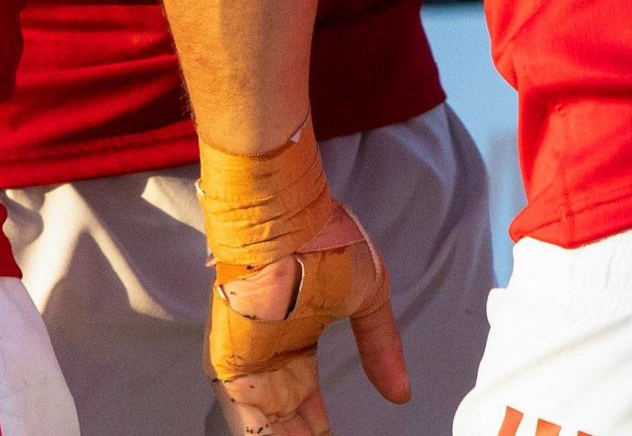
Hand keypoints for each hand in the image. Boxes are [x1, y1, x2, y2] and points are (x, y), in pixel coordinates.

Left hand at [204, 131, 409, 435]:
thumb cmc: (327, 241)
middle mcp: (270, 352)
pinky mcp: (230, 362)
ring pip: (261, 418)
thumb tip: (401, 391)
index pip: (304, 394)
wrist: (288, 218)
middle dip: (300, 434)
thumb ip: (381, 346)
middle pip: (283, 412)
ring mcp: (248, 357)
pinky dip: (258, 435)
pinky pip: (240, 413)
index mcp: (298, 336)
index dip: (316, 422)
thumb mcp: (369, 297)